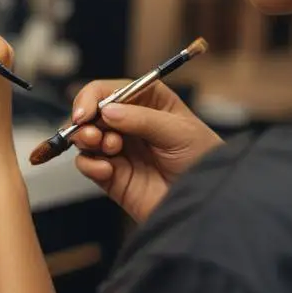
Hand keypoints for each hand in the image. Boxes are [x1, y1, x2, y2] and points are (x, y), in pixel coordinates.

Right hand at [68, 80, 222, 222]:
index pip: (110, 90)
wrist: (207, 203)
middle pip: (91, 111)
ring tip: (104, 147)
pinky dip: (89, 165)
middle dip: (86, 120)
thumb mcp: (179, 131)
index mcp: (147, 102)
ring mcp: (118, 149)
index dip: (93, 97)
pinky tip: (106, 169)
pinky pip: (87, 164)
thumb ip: (142, 119)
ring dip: (86, 139)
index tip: (86, 112)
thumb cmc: (204, 160)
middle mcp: (128, 123)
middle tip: (94, 134)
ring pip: (84, 136)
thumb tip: (107, 111)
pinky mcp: (111, 174)